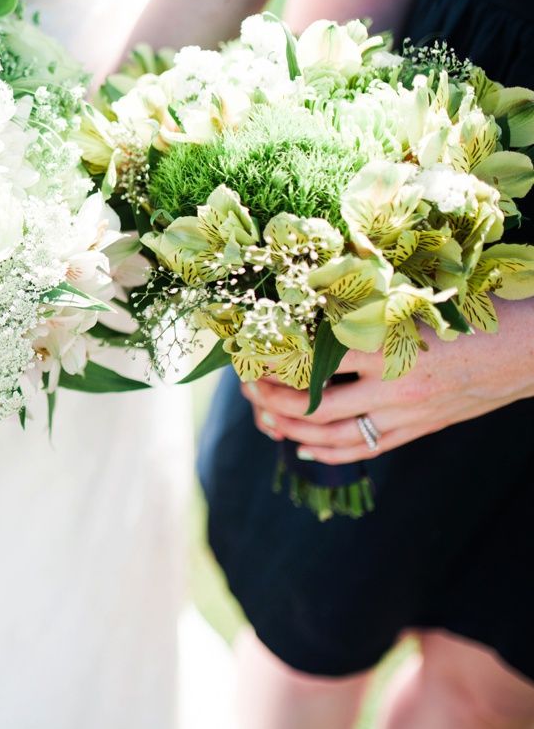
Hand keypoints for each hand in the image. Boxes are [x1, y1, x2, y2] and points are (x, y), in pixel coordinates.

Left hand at [241, 300, 533, 463]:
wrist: (531, 349)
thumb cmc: (475, 312)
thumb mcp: (419, 301)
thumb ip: (370, 308)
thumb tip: (316, 300)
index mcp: (390, 346)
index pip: (315, 359)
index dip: (276, 359)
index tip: (250, 351)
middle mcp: (394, 385)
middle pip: (314, 405)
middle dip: (272, 399)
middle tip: (247, 387)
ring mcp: (407, 413)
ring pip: (335, 434)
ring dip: (293, 429)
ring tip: (266, 418)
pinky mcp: (420, 428)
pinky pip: (367, 448)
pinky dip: (331, 452)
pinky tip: (305, 449)